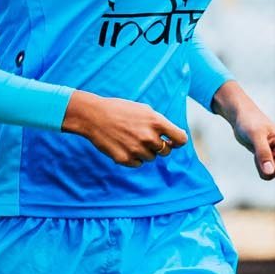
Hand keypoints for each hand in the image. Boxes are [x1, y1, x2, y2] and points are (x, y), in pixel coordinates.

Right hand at [62, 91, 190, 167]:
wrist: (94, 116)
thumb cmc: (120, 110)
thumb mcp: (144, 110)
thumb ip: (160, 124)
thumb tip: (173, 138)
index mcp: (156, 122)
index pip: (181, 139)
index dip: (178, 141)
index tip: (173, 141)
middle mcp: (149, 137)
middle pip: (166, 151)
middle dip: (159, 146)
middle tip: (145, 137)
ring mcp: (137, 150)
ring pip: (151, 158)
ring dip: (145, 151)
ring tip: (131, 139)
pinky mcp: (125, 159)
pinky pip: (138, 163)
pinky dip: (133, 157)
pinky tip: (123, 145)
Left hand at [238, 112, 274, 179]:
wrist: (243, 117)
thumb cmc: (250, 123)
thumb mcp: (255, 136)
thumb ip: (263, 154)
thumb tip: (270, 173)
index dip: (265, 166)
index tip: (260, 149)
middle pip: (274, 174)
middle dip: (262, 164)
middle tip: (258, 147)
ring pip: (269, 174)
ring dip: (259, 163)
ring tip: (258, 147)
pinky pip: (265, 171)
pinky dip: (258, 163)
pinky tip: (258, 150)